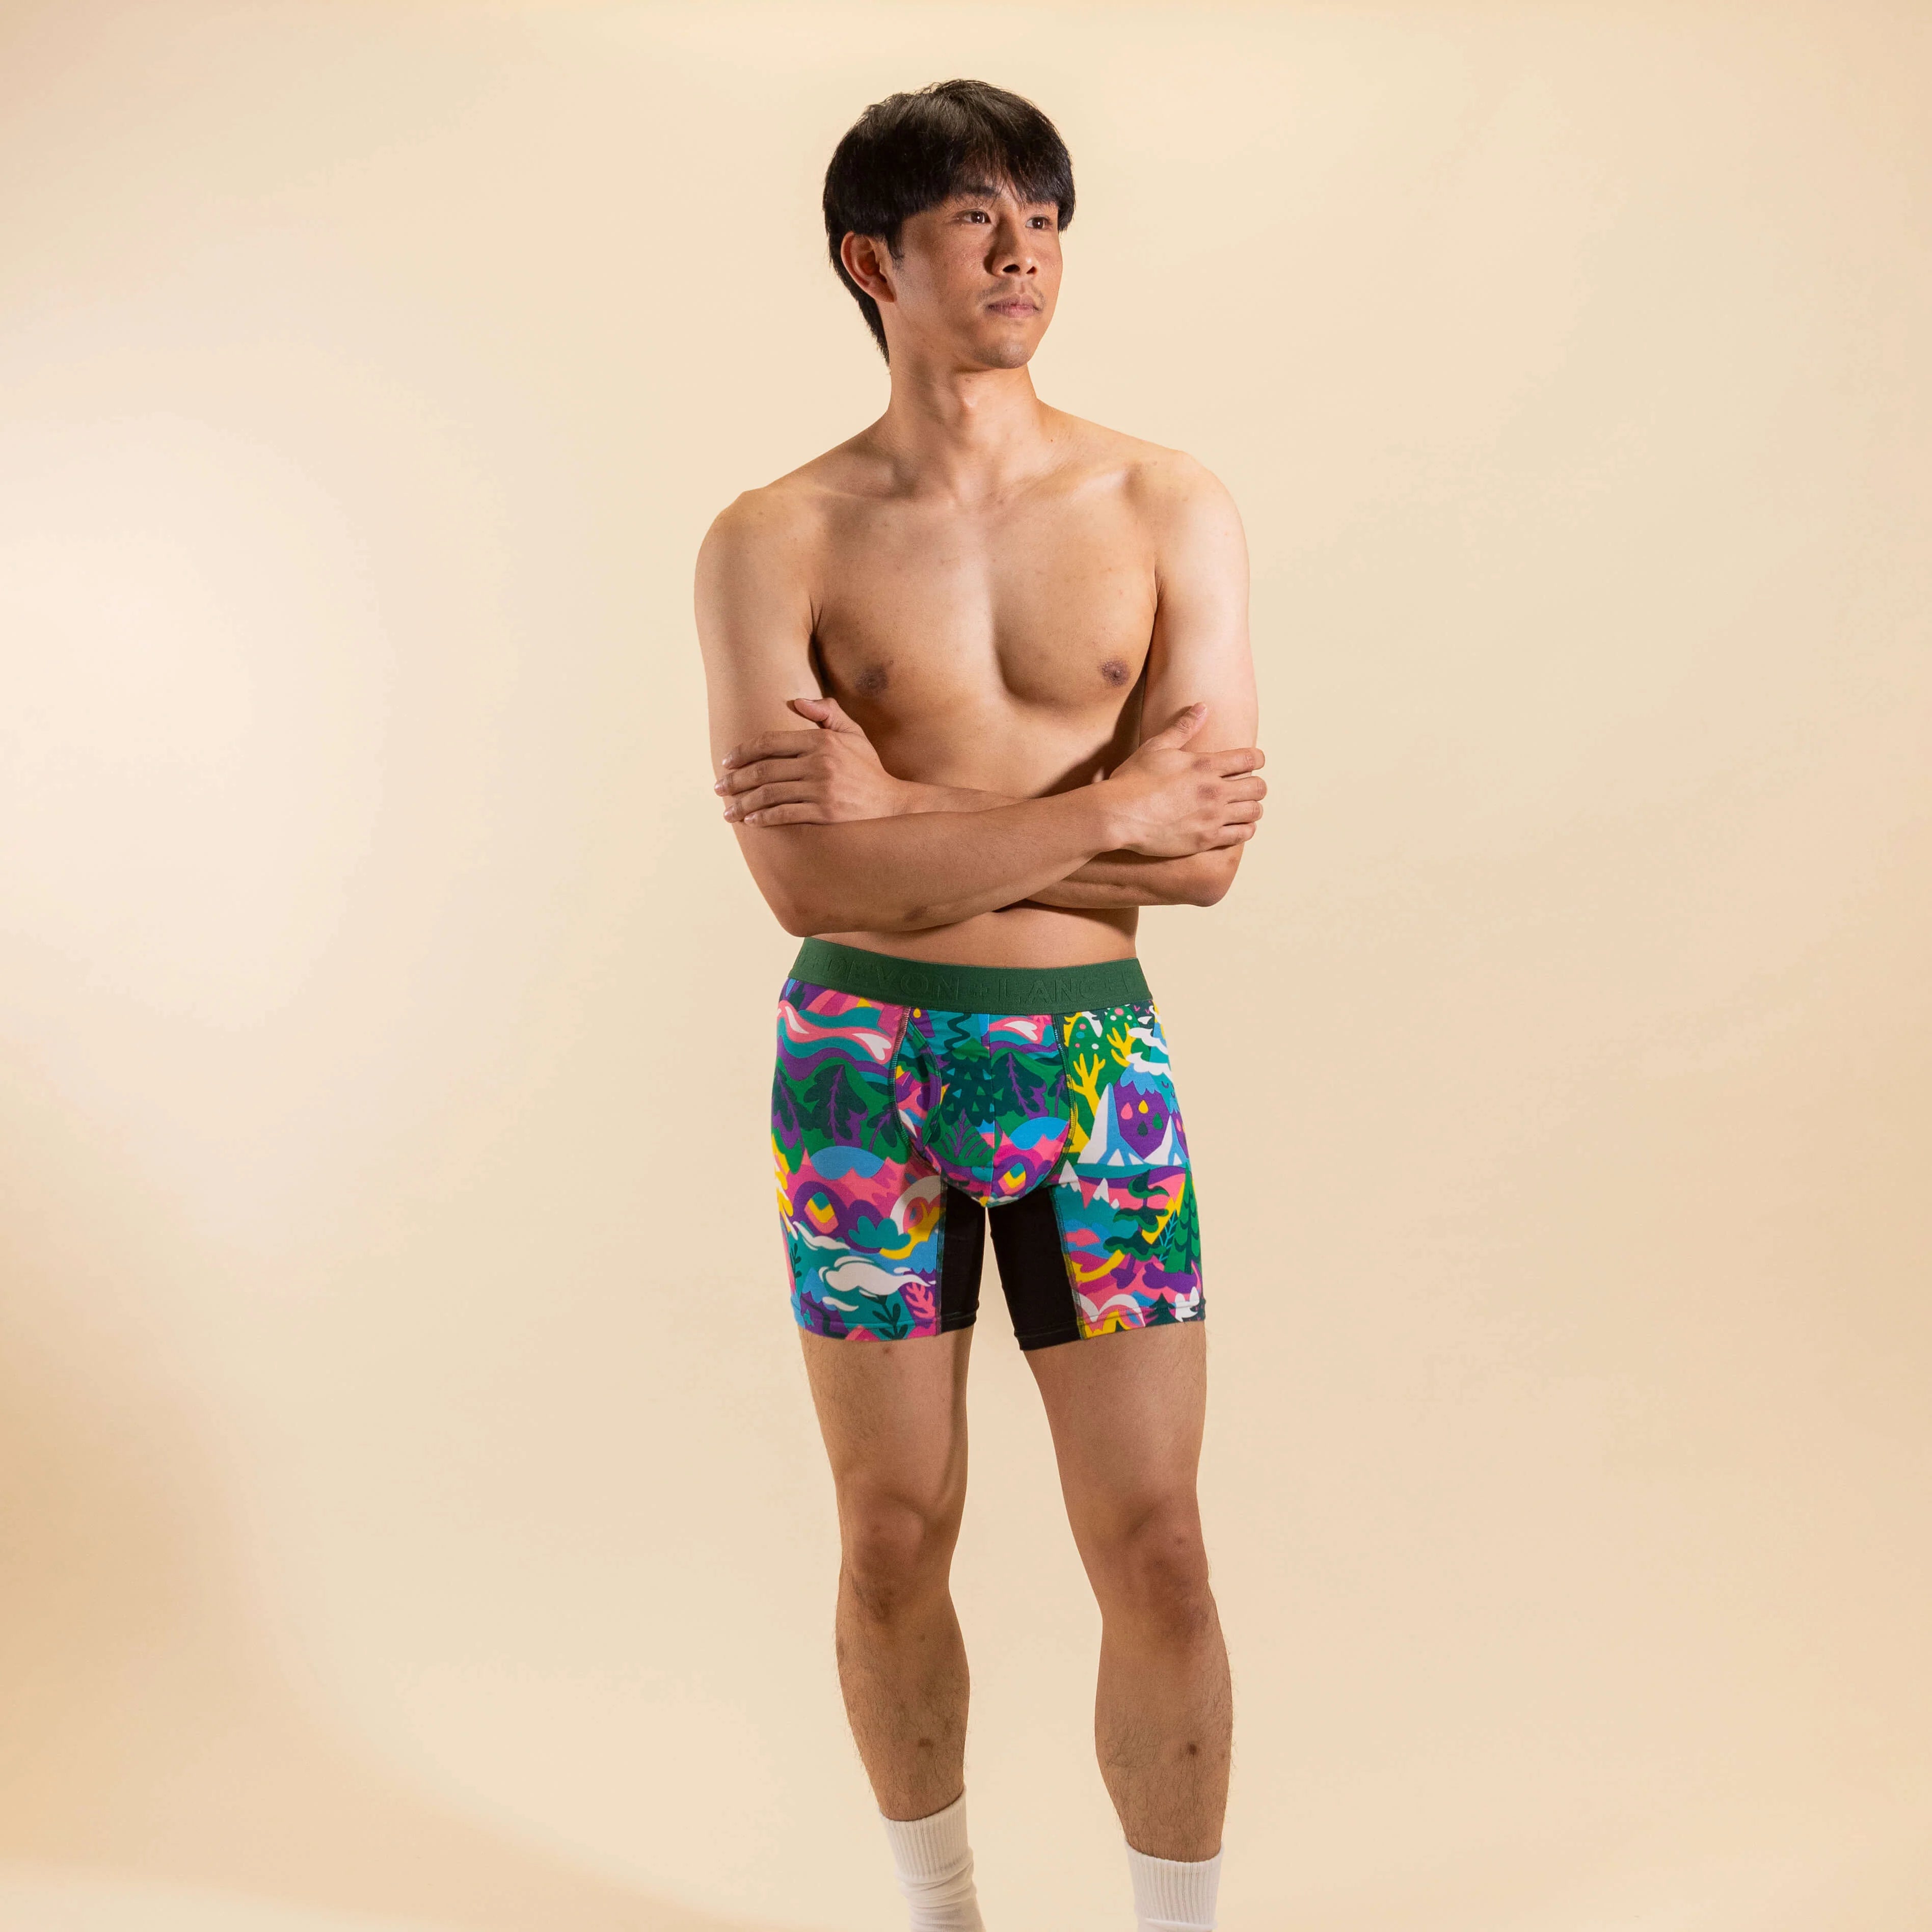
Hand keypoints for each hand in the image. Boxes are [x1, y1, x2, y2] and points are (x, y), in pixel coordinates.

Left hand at [716, 696, 915, 825]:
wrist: (894, 805)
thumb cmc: (869, 770)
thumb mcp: (854, 735)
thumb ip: (828, 713)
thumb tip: (797, 702)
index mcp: (821, 740)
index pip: (770, 742)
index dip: (743, 752)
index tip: (727, 762)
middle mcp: (819, 762)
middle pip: (763, 769)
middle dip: (735, 781)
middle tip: (718, 789)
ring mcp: (822, 789)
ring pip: (769, 794)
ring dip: (743, 804)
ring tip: (728, 812)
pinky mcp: (825, 813)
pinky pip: (784, 814)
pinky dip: (763, 818)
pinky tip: (751, 822)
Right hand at [1095, 703, 1265, 856]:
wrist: (1118, 815)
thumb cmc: (1133, 780)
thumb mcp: (1156, 747)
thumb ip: (1183, 727)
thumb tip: (1202, 707)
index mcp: (1205, 765)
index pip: (1250, 758)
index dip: (1257, 759)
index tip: (1252, 762)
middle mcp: (1214, 791)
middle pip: (1258, 787)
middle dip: (1256, 785)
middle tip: (1245, 787)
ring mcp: (1212, 817)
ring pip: (1254, 812)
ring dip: (1252, 808)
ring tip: (1241, 808)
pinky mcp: (1206, 839)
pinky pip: (1242, 835)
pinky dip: (1245, 830)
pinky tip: (1236, 826)